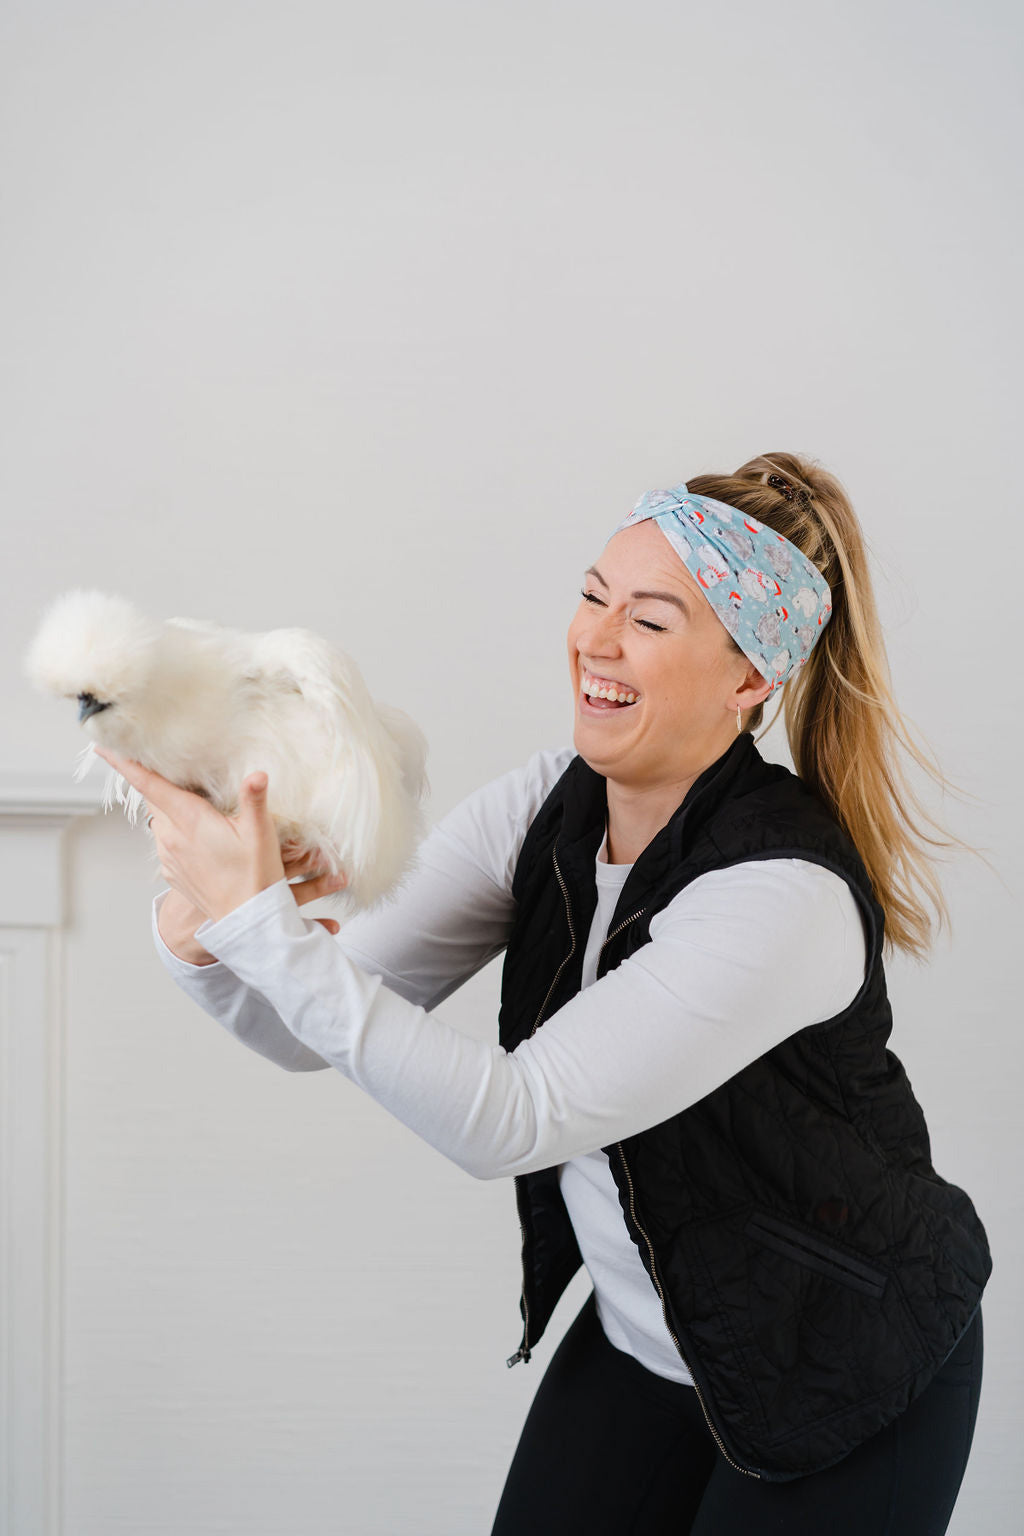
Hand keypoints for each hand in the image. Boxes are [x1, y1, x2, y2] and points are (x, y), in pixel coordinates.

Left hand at [93, 747, 346, 924]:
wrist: (248, 920)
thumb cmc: (255, 875)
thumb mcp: (260, 833)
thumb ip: (254, 800)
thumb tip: (256, 775)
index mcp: (189, 820)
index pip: (149, 785)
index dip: (126, 764)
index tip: (104, 747)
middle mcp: (170, 837)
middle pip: (153, 798)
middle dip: (155, 782)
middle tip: (167, 765)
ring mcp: (168, 856)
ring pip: (160, 820)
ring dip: (168, 807)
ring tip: (193, 802)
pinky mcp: (172, 872)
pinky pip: (166, 842)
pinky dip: (175, 830)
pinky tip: (199, 834)